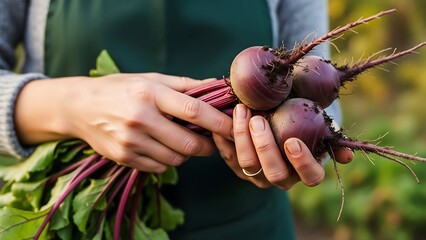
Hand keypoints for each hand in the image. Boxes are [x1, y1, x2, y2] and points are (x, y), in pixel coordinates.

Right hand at [15, 73, 232, 172]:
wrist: (79, 107)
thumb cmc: (120, 88)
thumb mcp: (150, 79)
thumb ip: (184, 85)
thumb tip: (216, 87)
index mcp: (150, 93)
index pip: (194, 111)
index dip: (218, 122)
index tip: (232, 127)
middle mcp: (140, 118)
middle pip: (188, 144)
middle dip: (207, 147)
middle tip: (210, 141)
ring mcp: (130, 141)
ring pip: (175, 159)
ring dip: (186, 154)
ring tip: (181, 141)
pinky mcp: (123, 158)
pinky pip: (158, 167)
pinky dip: (167, 160)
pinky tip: (161, 147)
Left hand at [212, 104, 352, 188]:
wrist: (278, 116)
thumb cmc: (303, 118)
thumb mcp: (319, 122)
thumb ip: (331, 136)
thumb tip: (347, 156)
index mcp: (306, 170)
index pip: (311, 177)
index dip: (302, 163)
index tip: (292, 141)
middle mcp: (283, 178)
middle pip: (274, 172)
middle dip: (265, 146)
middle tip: (258, 119)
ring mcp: (258, 175)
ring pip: (248, 165)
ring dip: (243, 137)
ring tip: (242, 110)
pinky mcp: (238, 167)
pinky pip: (228, 157)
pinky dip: (225, 138)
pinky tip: (225, 117)